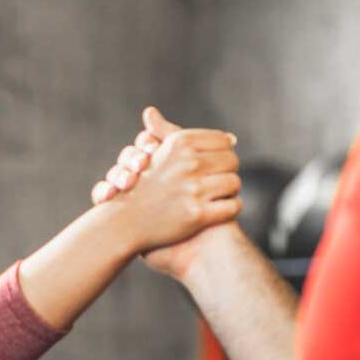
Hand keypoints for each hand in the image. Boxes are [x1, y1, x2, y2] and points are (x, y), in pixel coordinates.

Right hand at [94, 107, 244, 279]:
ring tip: (217, 196)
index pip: (223, 141)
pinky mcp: (197, 215)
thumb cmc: (144, 186)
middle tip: (216, 181)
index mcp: (179, 143)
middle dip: (227, 171)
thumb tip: (231, 137)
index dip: (223, 153)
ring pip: (235, 183)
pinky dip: (230, 209)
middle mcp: (187, 163)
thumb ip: (192, 142)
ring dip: (229, 191)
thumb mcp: (159, 153)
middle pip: (232, 161)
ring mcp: (192, 190)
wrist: (125, 222)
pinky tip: (219, 211)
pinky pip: (233, 206)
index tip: (215, 164)